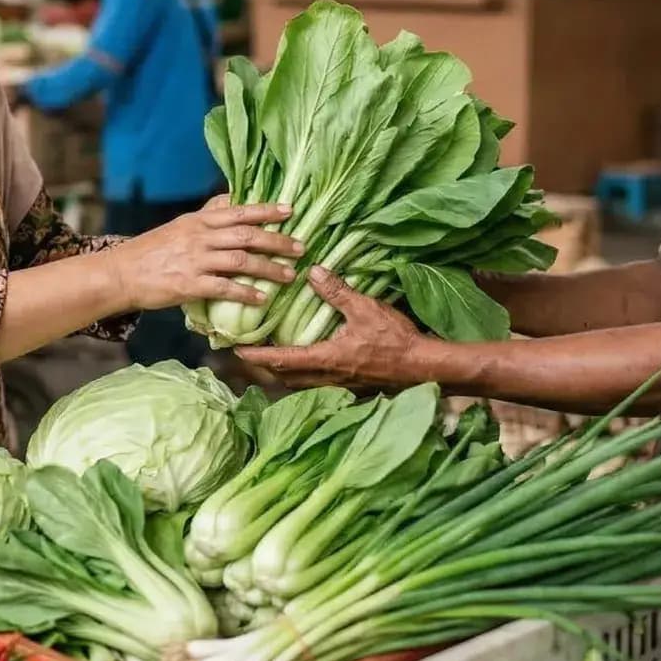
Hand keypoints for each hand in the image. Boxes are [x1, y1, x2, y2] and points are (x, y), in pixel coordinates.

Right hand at [103, 199, 300, 310]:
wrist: (121, 273)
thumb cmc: (152, 250)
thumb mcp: (180, 225)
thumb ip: (208, 214)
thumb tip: (233, 198)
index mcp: (198, 221)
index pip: (238, 211)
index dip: (266, 210)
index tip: (290, 210)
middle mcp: (199, 237)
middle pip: (246, 235)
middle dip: (277, 241)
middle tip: (301, 247)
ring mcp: (194, 261)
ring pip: (240, 261)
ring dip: (268, 268)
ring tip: (290, 275)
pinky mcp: (188, 285)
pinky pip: (224, 288)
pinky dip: (245, 293)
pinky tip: (262, 299)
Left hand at [237, 266, 436, 389]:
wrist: (424, 368)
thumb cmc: (395, 339)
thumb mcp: (365, 309)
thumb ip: (337, 292)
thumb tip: (314, 272)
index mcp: (325, 360)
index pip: (281, 360)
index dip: (256, 355)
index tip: (235, 350)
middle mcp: (327, 378)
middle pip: (285, 377)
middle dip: (265, 367)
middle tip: (249, 352)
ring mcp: (340, 386)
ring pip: (301, 384)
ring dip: (284, 372)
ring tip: (274, 356)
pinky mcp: (352, 388)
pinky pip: (318, 385)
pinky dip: (304, 375)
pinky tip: (309, 362)